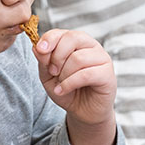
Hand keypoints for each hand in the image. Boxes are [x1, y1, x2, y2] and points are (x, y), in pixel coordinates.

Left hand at [33, 29, 117, 144]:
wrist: (82, 112)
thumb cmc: (66, 90)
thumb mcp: (48, 76)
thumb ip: (43, 61)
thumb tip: (36, 47)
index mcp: (77, 42)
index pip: (63, 32)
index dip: (49, 39)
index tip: (40, 51)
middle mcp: (91, 46)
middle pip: (72, 38)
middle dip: (57, 56)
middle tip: (52, 72)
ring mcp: (102, 59)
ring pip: (78, 58)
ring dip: (64, 74)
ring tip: (60, 85)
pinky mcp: (108, 75)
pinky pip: (86, 74)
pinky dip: (70, 83)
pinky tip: (63, 90)